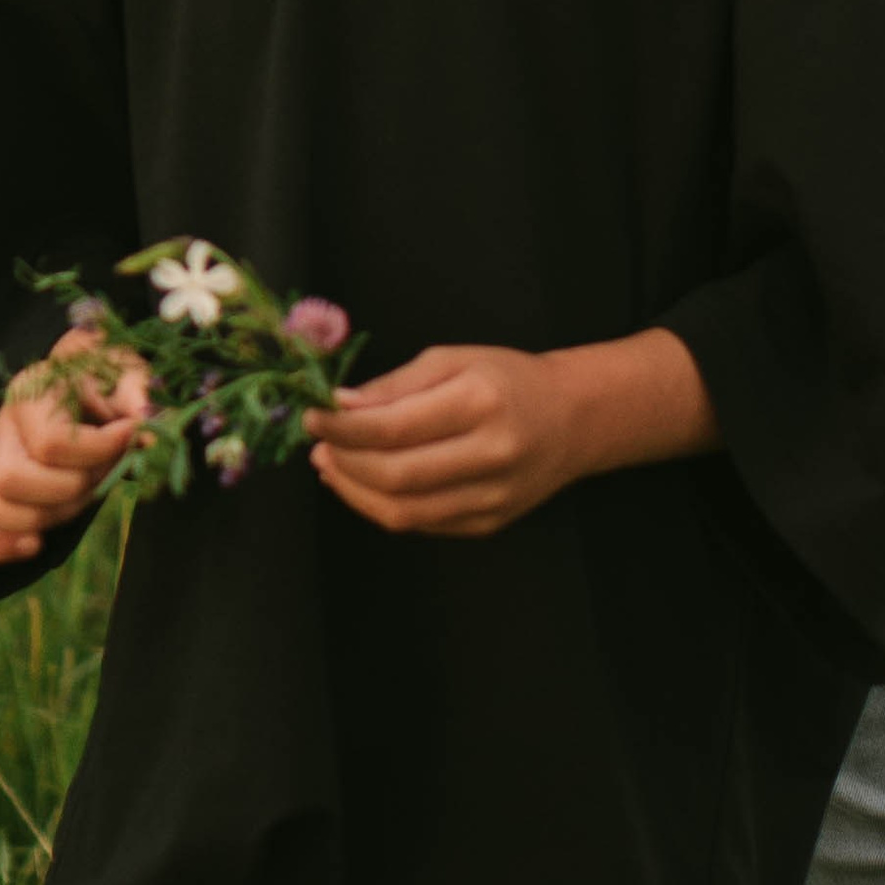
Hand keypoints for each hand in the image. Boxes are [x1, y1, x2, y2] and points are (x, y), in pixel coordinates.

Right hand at [0, 326, 150, 565]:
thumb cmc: (107, 380)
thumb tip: (146, 419)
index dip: (97, 453)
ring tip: (76, 502)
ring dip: (38, 518)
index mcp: (30, 391)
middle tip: (103, 474)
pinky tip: (36, 545)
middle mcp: (1, 426)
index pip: (49, 444)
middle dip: (69, 490)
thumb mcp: (127, 372)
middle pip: (12, 479)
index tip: (130, 437)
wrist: (88, 388)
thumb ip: (138, 391)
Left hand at [305, 326, 714, 538]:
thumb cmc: (507, 378)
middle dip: (344, 461)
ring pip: (403, 512)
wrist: (571, 419)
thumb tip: (340, 407)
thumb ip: (396, 385)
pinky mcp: (487, 524)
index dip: (344, 428)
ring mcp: (491, 498)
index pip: (395, 427)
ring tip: (331, 465)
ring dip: (354, 491)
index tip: (313, 416)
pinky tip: (364, 484)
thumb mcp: (454, 359)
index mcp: (481, 402)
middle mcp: (489, 455)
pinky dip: (382, 507)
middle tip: (318, 443)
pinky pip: (421, 525)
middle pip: (395, 475)